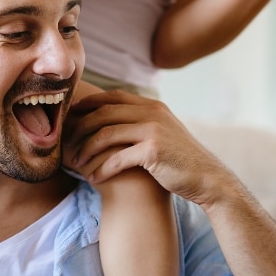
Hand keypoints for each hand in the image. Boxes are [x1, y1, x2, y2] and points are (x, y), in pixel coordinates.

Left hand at [64, 90, 230, 207]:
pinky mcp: (153, 151)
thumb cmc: (180, 160)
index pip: (112, 97)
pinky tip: (93, 178)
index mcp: (152, 105)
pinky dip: (101, 168)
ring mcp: (153, 130)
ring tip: (76, 163)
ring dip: (86, 150)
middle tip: (68, 144)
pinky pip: (117, 158)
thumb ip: (142, 122)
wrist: (207, 178)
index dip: (89, 104)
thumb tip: (114, 120)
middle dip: (81, 128)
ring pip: (106, 134)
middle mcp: (152, 112)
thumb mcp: (163, 132)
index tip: (72, 117)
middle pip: (103, 114)